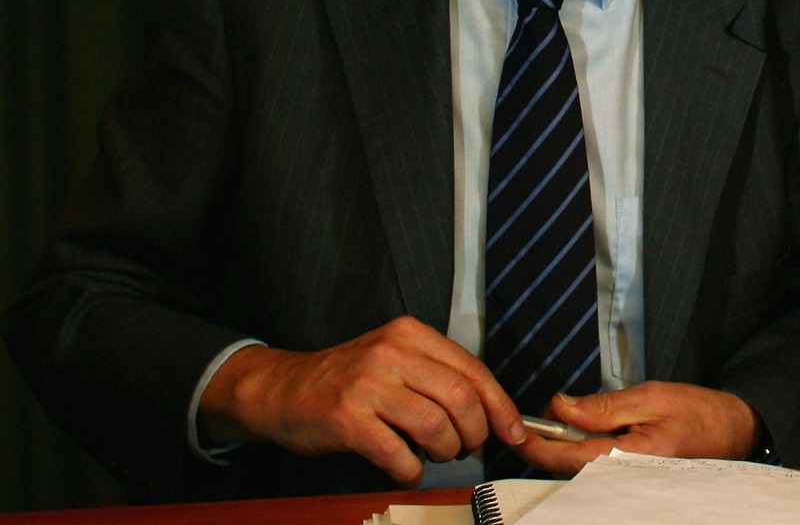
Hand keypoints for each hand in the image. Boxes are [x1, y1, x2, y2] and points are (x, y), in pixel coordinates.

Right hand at [198, 316, 524, 485]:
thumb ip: (437, 375)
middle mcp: (390, 353)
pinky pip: (397, 453)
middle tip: (467, 447)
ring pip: (435, 425)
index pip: (473, 370)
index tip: (514, 432)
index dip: (501, 406)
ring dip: (446, 451)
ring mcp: (367, 385)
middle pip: (461, 398)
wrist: (281, 390)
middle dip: (475, 433)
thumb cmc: (347, 381)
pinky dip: (411, 470)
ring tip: (436, 455)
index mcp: (410, 334)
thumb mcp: (394, 360)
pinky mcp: (346, 419)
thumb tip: (492, 410)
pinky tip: (407, 469)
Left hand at [517, 381, 758, 475]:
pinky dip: (585, 453)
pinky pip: (599, 470)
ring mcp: (631, 484)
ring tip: (566, 423)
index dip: (540, 446)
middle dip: (551, 445)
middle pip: (571, 468)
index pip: (572, 457)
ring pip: (582, 470)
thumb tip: (562, 408)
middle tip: (541, 420)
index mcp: (635, 457)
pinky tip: (588, 435)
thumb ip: (604, 407)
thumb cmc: (701, 412)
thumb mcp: (651, 397)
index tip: (519, 432)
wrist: (735, 432)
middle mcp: (630, 479)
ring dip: (567, 448)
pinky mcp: (633, 482)